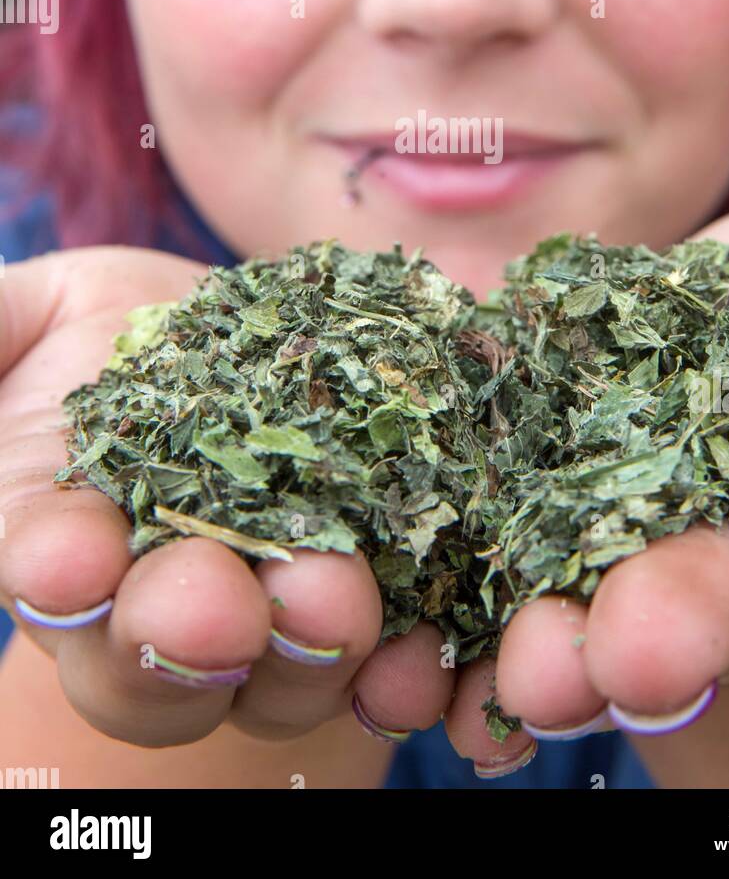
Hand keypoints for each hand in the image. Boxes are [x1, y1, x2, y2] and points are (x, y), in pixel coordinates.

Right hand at [0, 247, 452, 753]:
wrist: (266, 344)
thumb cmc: (121, 333)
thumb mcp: (37, 314)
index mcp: (66, 541)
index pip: (51, 568)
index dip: (57, 572)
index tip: (68, 557)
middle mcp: (166, 605)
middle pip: (159, 658)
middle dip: (182, 639)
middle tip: (214, 606)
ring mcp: (275, 624)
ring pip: (281, 677)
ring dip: (308, 652)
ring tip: (334, 599)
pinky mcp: (379, 613)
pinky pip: (390, 670)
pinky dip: (406, 676)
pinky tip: (427, 651)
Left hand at [469, 190, 728, 775]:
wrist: (692, 319)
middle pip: (724, 593)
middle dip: (684, 620)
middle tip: (642, 655)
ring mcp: (638, 558)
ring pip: (606, 616)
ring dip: (571, 658)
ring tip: (535, 678)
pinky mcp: (536, 544)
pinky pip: (499, 607)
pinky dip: (468, 656)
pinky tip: (437, 690)